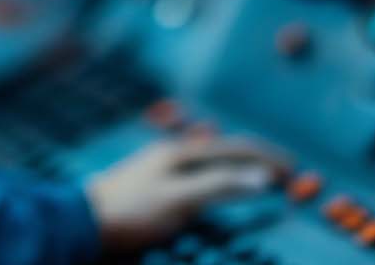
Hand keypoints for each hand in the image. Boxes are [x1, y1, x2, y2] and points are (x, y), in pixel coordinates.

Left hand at [84, 134, 288, 252]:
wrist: (81, 225)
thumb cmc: (131, 212)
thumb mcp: (179, 198)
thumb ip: (219, 185)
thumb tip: (261, 176)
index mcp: (181, 153)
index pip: (236, 148)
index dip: (266, 158)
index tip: (293, 169)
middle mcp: (173, 156)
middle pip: (225, 153)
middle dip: (256, 161)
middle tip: (284, 174)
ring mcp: (162, 171)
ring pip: (211, 165)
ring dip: (238, 170)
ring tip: (258, 180)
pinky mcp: (153, 190)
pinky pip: (197, 180)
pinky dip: (218, 183)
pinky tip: (216, 192)